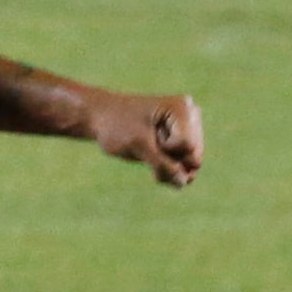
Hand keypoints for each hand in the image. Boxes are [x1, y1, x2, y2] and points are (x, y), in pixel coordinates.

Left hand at [89, 90, 203, 187]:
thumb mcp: (137, 146)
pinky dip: (166, 170)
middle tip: (145, 145)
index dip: (164, 148)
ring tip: (146, 153)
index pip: (186, 145)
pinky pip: (183, 166)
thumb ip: (162, 165)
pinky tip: (151, 163)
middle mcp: (191, 116)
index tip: (146, 134)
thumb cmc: (116, 126)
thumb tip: (184, 183)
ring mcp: (188, 129)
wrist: (99, 119)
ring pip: (189, 164)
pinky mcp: (179, 141)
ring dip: (167, 167)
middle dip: (168, 159)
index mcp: (183, 107)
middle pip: (192, 155)